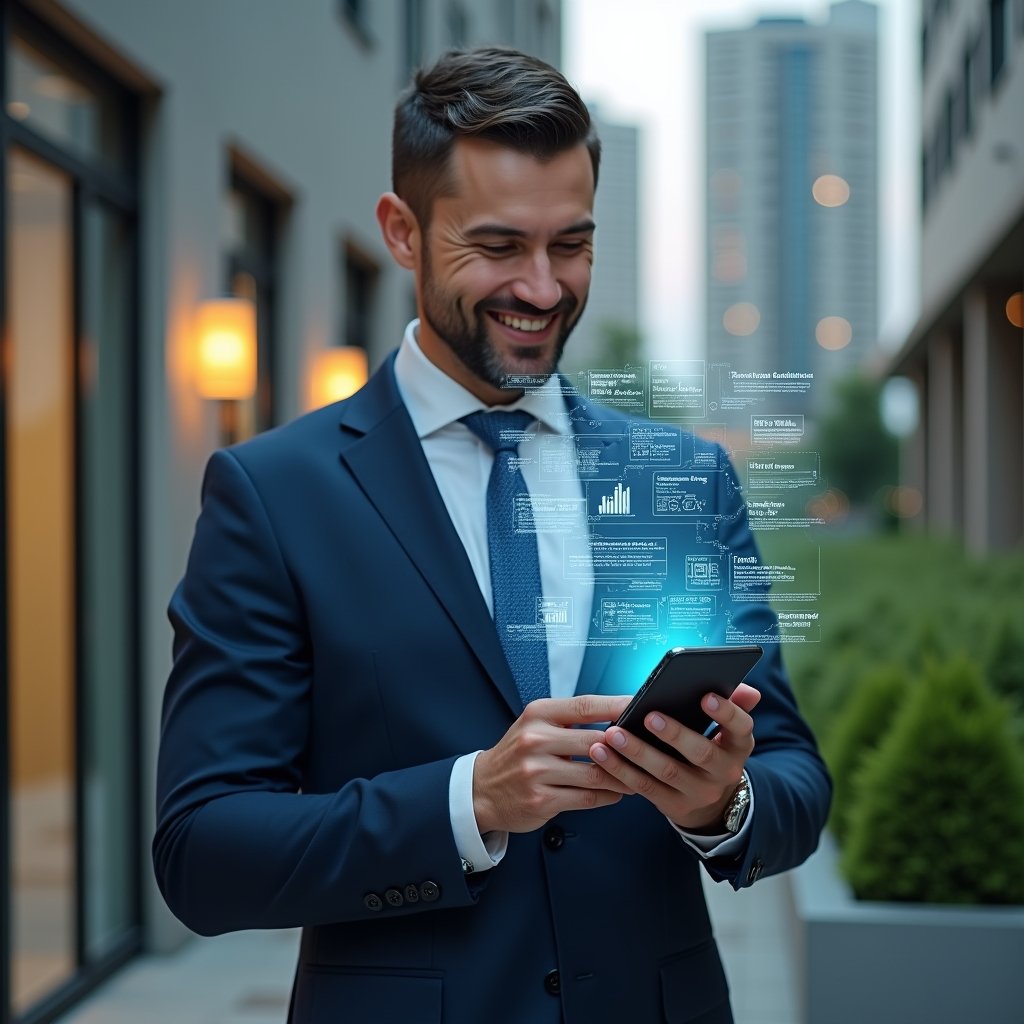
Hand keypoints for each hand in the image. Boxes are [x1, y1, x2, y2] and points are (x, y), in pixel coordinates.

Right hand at [473, 695, 633, 833]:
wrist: (482, 790)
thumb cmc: (519, 754)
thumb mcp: (536, 726)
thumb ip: (571, 721)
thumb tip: (618, 718)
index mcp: (538, 714)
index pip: (586, 706)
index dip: (618, 706)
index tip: (643, 705)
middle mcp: (536, 739)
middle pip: (597, 741)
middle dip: (626, 747)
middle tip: (649, 748)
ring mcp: (538, 771)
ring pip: (596, 773)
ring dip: (622, 776)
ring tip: (637, 775)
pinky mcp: (542, 800)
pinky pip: (588, 797)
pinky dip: (608, 796)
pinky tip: (616, 792)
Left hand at [588, 684, 760, 831]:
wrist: (712, 803)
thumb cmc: (712, 749)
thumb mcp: (728, 732)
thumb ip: (733, 705)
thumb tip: (747, 688)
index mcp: (738, 746)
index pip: (740, 728)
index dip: (726, 712)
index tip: (706, 696)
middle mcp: (723, 771)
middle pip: (701, 752)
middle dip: (674, 734)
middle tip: (648, 715)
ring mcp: (698, 792)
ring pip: (667, 772)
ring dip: (637, 752)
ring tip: (613, 733)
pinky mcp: (673, 805)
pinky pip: (644, 787)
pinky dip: (620, 770)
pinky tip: (602, 753)